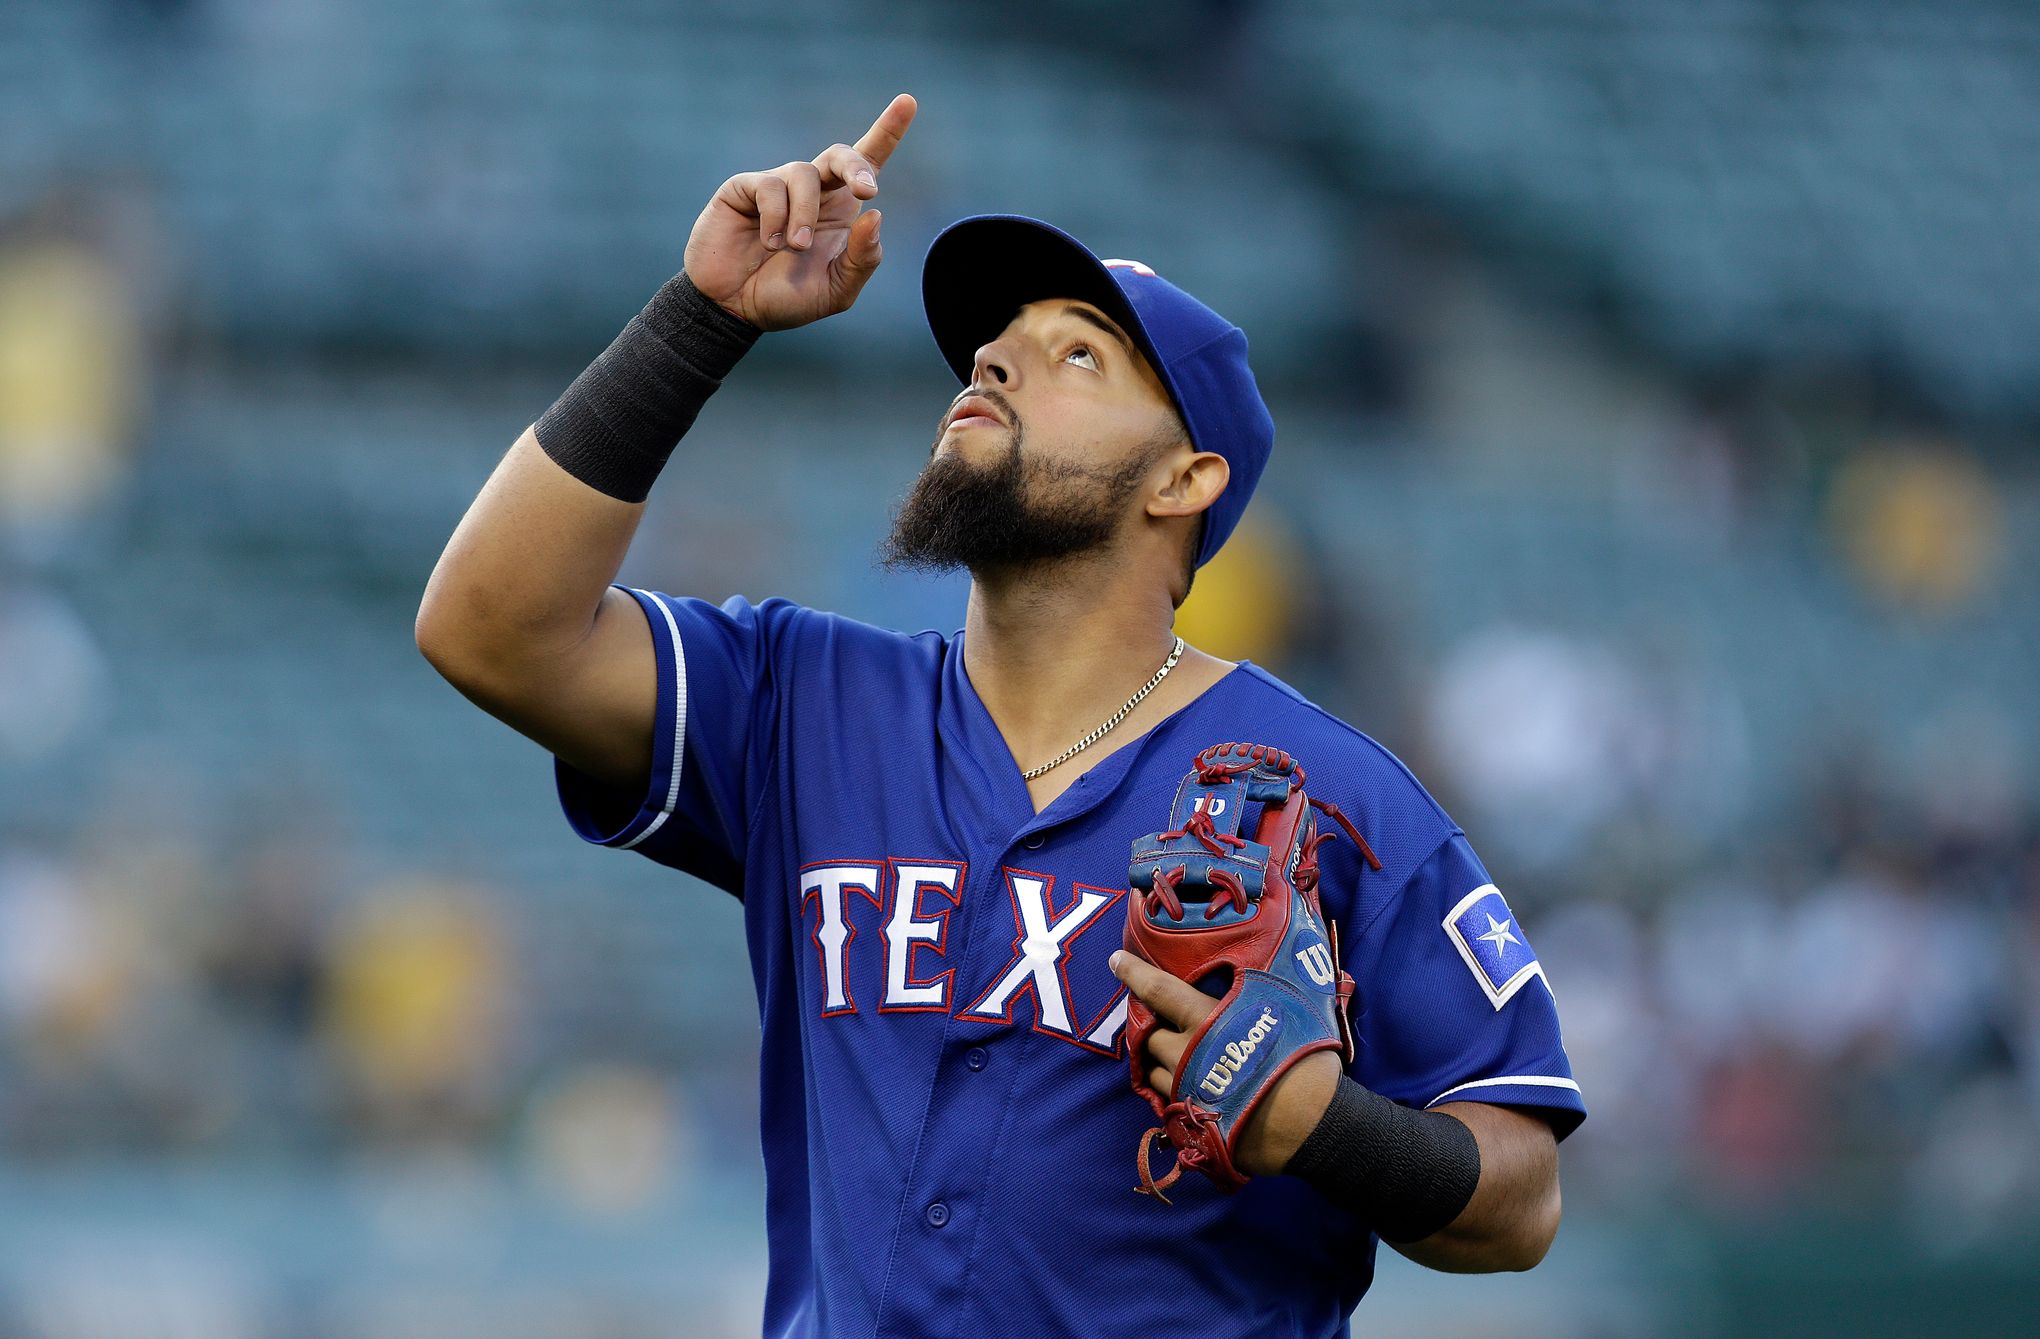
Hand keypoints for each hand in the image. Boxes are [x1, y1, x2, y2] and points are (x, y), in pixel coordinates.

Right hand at [682, 93, 916, 330]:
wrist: (733, 309)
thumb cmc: (785, 299)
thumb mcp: (835, 291)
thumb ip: (861, 259)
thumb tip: (875, 215)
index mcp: (839, 212)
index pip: (867, 165)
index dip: (888, 131)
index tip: (908, 102)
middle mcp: (812, 193)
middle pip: (841, 154)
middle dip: (856, 166)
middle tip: (867, 191)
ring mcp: (778, 187)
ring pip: (805, 174)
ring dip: (805, 214)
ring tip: (794, 247)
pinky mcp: (745, 187)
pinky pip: (770, 187)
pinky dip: (776, 218)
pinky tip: (768, 242)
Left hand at [1109, 950, 1342, 1177]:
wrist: (1313, 1126)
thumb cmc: (1303, 1062)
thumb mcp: (1283, 1010)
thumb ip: (1253, 995)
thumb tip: (1249, 979)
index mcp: (1206, 1021)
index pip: (1158, 991)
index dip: (1134, 973)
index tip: (1115, 961)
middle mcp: (1186, 1055)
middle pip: (1148, 1036)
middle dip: (1152, 1027)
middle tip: (1164, 1021)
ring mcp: (1184, 1092)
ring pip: (1154, 1071)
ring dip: (1160, 1061)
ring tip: (1180, 1055)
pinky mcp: (1190, 1123)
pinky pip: (1167, 1102)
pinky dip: (1172, 1090)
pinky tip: (1191, 1087)